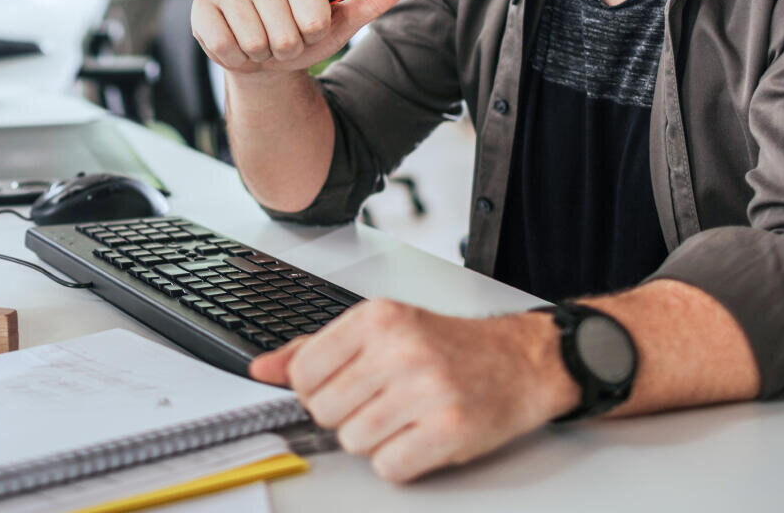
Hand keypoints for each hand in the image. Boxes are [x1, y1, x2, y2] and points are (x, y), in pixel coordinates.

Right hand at [191, 0, 414, 75]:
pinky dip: (233, 57)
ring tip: (260, 45)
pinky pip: (222, 44)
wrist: (262, 59)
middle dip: (286, 50)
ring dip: (260, 55)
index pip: (314, 16)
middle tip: (281, 43)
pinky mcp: (203, 6)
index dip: (313, 34)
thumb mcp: (340, 24)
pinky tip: (237, 45)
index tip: (308, 30)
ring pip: (254, 42)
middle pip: (283, 35)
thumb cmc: (303, 37)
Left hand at [249, 299, 577, 482]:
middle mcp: (400, 348)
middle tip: (380, 403)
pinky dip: (401, 462)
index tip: (341, 388)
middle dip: (346, 416)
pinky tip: (420, 437)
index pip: (304, 372)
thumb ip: (316, 349)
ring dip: (374, 440)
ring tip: (404, 418)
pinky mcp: (449, 428)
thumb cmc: (449, 346)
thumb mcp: (381, 329)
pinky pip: (389, 466)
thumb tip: (262, 369)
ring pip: (353, 442)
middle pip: (324, 411)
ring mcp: (425, 388)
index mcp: (377, 318)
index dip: (316, 391)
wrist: (520, 361)